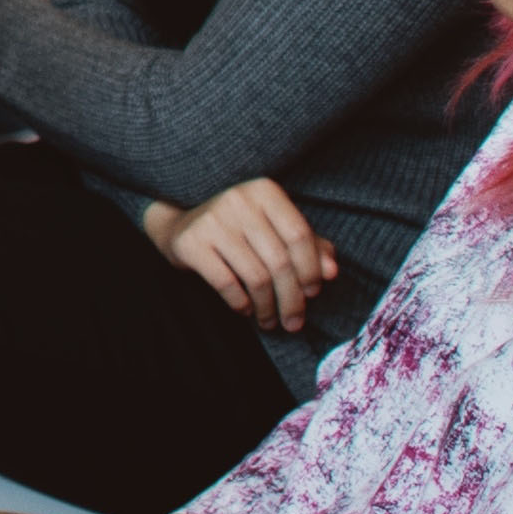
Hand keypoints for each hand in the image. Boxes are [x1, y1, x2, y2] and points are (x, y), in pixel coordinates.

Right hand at [143, 180, 339, 331]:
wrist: (180, 225)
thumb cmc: (239, 230)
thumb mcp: (275, 230)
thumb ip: (309, 247)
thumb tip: (332, 271)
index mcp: (265, 191)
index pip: (300, 235)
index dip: (311, 270)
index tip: (313, 294)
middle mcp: (239, 200)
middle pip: (279, 261)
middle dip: (291, 299)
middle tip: (294, 322)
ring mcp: (213, 220)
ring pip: (256, 276)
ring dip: (268, 307)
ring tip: (270, 320)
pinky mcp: (191, 242)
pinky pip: (226, 283)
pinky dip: (241, 303)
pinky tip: (246, 309)